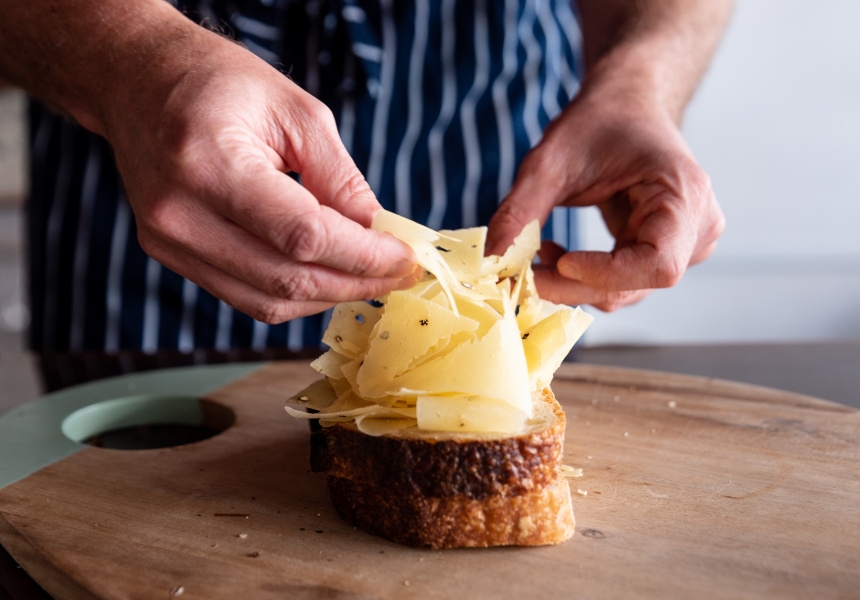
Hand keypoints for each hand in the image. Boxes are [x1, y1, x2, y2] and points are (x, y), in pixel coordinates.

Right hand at [96, 18, 417, 322]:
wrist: (138, 83)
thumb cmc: (218, 83)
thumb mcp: (296, 111)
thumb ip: (340, 178)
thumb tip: (380, 234)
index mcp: (209, 162)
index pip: (302, 236)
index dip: (363, 256)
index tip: (406, 257)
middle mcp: (179, 214)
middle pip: (286, 279)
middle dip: (356, 282)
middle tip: (400, 273)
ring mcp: (169, 241)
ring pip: (267, 302)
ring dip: (328, 296)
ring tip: (371, 276)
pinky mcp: (171, 256)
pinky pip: (246, 297)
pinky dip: (295, 293)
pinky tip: (328, 275)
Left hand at [486, 89, 724, 311]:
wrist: (624, 106)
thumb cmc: (597, 123)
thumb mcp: (549, 161)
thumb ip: (520, 211)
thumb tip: (492, 260)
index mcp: (684, 196)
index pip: (657, 264)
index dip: (605, 274)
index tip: (557, 261)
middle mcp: (697, 228)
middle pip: (637, 284)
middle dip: (574, 284)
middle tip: (522, 272)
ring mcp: (685, 245)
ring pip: (626, 290)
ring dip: (574, 282)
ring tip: (537, 251)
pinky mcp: (664, 253)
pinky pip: (622, 283)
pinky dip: (583, 276)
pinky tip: (555, 252)